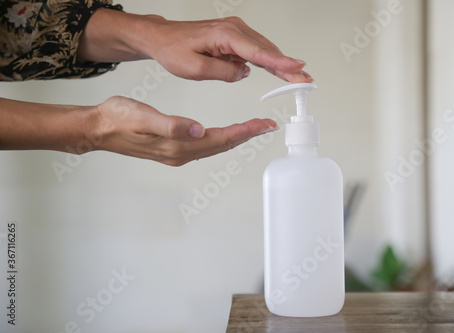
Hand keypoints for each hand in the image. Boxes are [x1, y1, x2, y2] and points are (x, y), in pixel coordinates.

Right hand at [92, 96, 277, 165]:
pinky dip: (220, 138)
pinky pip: (204, 146)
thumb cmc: (118, 118)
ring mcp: (176, 154)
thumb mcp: (144, 117)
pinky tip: (225, 134)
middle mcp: (180, 153)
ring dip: (236, 138)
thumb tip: (197, 130)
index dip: (244, 132)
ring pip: (214, 146)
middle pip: (222, 145)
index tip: (264, 124)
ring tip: (253, 128)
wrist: (98, 127)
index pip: (219, 138)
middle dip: (247, 135)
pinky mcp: (172, 149)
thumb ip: (171, 125)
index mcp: (177, 145)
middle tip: (268, 125)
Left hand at [145, 16, 312, 82]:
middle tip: (305, 80)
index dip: (280, 63)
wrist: (162, 39)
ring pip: (264, 51)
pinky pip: (256, 51)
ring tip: (297, 79)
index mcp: (225, 35)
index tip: (297, 69)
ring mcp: (236, 32)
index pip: (258, 52)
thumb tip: (244, 73)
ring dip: (281, 65)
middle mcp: (234, 29)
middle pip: (268, 51)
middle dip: (288, 67)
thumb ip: (223, 72)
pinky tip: (280, 71)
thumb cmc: (174, 50)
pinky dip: (268, 62)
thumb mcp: (195, 68)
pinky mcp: (234, 38)